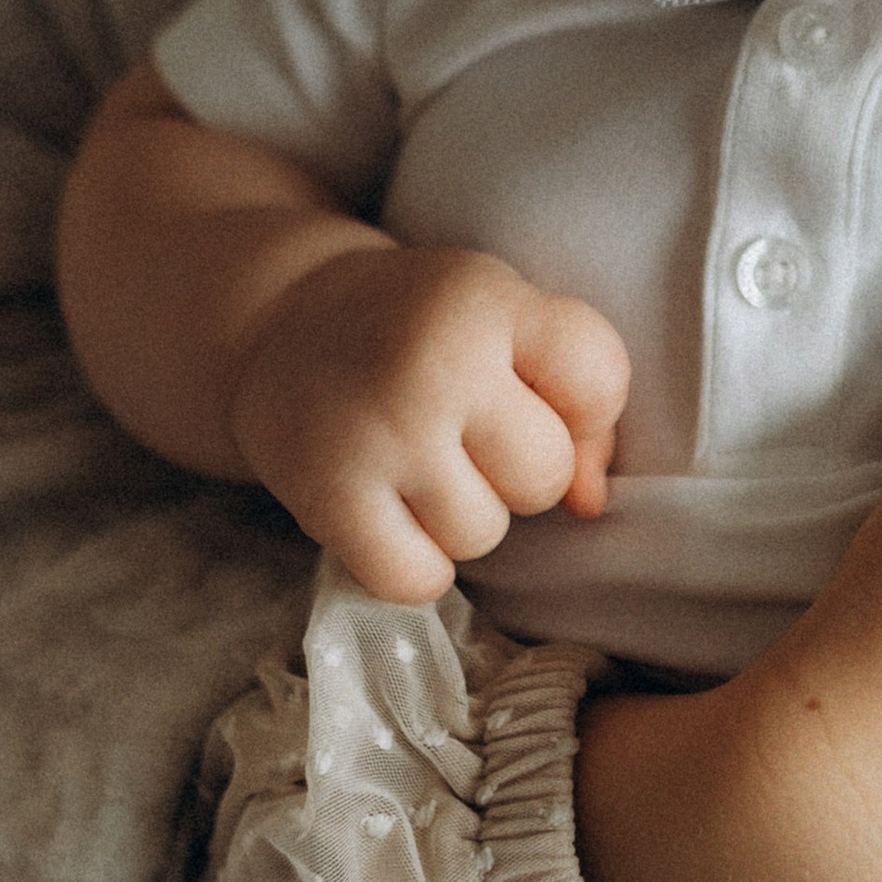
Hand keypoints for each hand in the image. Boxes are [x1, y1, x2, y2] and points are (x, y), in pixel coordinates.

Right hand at [231, 245, 628, 603]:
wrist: (281, 325)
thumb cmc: (420, 329)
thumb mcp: (504, 321)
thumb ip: (575, 400)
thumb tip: (589, 505)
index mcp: (487, 301)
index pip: (599, 383)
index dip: (581, 406)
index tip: (531, 389)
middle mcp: (435, 364)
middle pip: (543, 476)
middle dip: (517, 469)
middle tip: (464, 433)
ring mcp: (380, 436)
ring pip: (483, 534)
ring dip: (462, 516)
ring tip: (420, 466)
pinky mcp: (328, 499)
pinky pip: (418, 580)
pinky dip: (414, 564)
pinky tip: (393, 515)